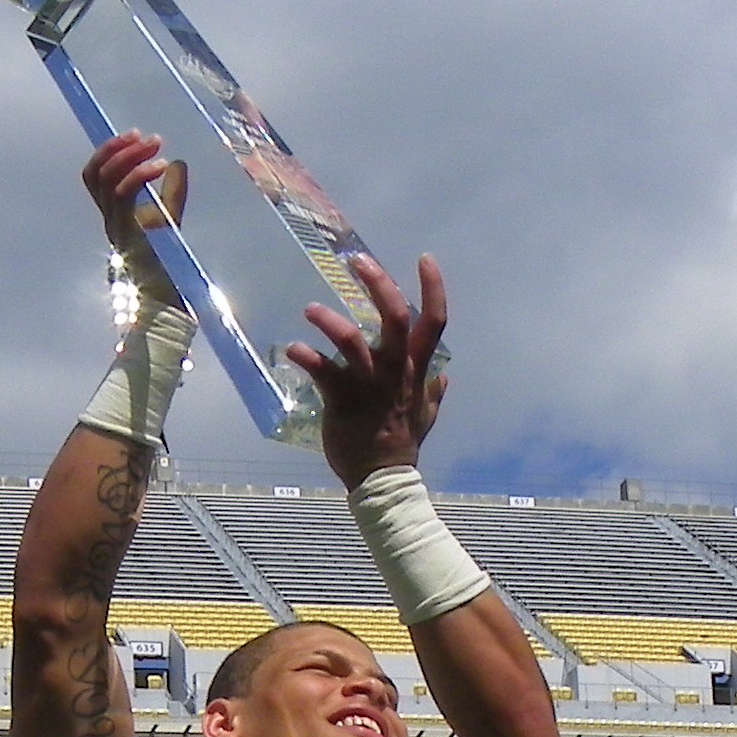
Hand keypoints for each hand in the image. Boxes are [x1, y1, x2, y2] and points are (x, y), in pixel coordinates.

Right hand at [80, 130, 188, 307]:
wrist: (167, 299)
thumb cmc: (168, 265)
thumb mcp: (170, 219)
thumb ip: (172, 191)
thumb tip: (178, 163)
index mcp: (114, 215)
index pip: (95, 177)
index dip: (109, 151)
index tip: (136, 136)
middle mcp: (109, 220)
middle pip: (95, 174)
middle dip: (117, 148)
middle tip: (146, 137)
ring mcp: (116, 227)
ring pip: (107, 180)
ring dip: (130, 156)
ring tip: (156, 146)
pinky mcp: (127, 233)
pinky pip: (123, 194)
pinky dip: (140, 174)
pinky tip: (162, 166)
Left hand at [286, 251, 446, 490]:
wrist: (381, 477)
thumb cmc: (401, 443)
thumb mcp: (427, 414)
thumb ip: (433, 391)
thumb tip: (444, 376)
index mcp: (416, 368)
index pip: (434, 320)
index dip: (432, 287)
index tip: (424, 259)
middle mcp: (395, 369)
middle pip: (394, 316)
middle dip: (378, 283)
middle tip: (357, 261)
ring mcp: (368, 384)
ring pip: (352, 340)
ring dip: (329, 320)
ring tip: (310, 310)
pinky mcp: (341, 400)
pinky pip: (322, 372)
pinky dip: (305, 357)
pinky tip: (292, 349)